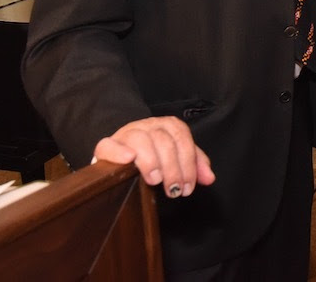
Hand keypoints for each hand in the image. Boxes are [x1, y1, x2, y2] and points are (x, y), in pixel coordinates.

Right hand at [93, 117, 214, 198]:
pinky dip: (119, 152)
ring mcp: (126, 133)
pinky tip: (129, 160)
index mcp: (167, 125)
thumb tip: (209, 178)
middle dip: (172, 168)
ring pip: (140, 140)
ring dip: (150, 161)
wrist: (123, 150)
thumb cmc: (154, 156)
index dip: (188, 163)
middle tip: (173, 190)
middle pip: (163, 141)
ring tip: (155, 180)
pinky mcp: (106, 145)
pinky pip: (109, 145)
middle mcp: (148, 125)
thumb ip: (194, 165)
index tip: (187, 187)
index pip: (182, 138)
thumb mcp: (177, 157)